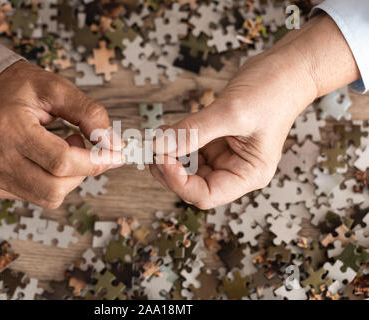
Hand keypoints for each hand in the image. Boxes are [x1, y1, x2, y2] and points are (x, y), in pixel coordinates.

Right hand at [0, 61, 121, 208]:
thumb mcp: (57, 88)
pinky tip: (45, 159)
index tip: (115, 154)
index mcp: (10, 129)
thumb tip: (114, 144)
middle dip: (83, 171)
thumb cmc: (19, 90)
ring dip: (69, 178)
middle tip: (82, 145)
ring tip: (63, 149)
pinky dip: (51, 181)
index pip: (61, 161)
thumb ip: (89, 113)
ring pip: (48, 197)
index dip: (96, 162)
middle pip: (55, 187)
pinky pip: (36, 196)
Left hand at [150, 14, 359, 209]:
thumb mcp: (232, 111)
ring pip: (187, 167)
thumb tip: (160, 146)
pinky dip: (174, 141)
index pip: (206, 195)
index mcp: (248, 174)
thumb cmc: (274, 91)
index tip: (162, 158)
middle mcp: (235, 169)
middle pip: (192, 183)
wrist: (288, 68)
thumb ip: (194, 131)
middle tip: (153, 148)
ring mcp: (224, 155)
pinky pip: (188, 148)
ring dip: (169, 155)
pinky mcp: (216, 140)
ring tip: (159, 136)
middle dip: (169, 169)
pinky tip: (166, 131)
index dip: (180, 182)